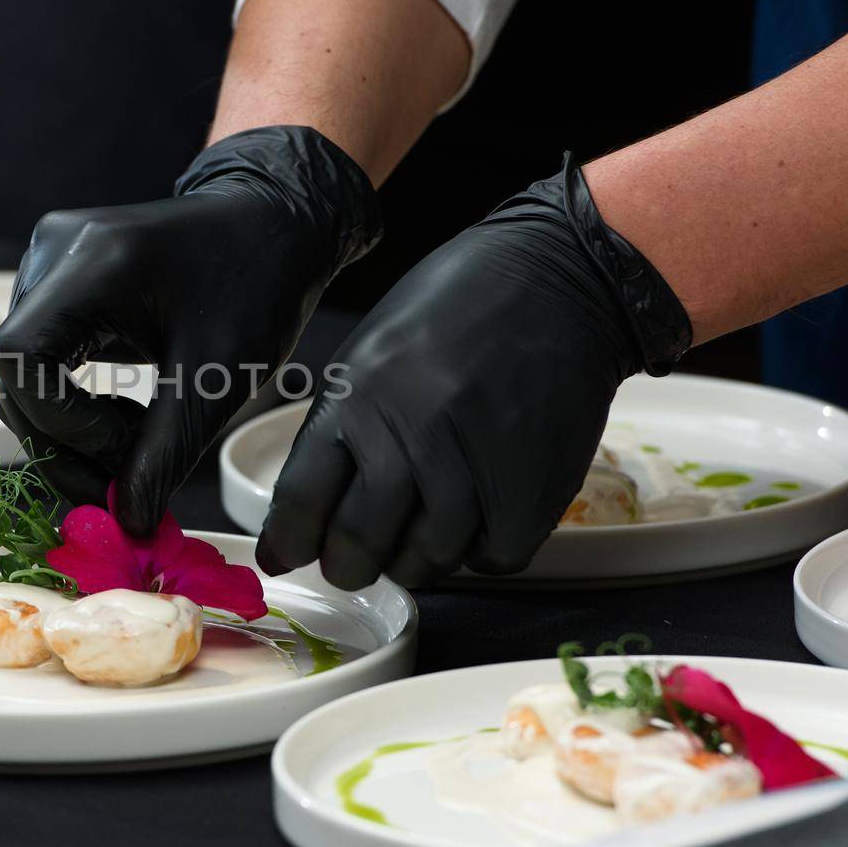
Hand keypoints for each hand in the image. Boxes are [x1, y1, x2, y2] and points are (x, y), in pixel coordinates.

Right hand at [0, 126, 381, 534]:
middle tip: (123, 485)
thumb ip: (165, 454)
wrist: (272, 223)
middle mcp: (52, 253)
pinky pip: (42, 357)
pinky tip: (126, 420)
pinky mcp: (57, 280)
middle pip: (14, 373)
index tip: (121, 456)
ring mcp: (48, 262)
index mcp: (90, 262)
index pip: (20, 359)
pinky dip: (74, 403)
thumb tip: (128, 524)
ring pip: (24, 373)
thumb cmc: (256, 286)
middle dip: (63, 441)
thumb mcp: (216, 378)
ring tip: (135, 449)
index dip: (58, 424)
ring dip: (69, 428)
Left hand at [256, 155, 690, 587]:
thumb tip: (310, 508)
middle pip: (361, 540)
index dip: (288, 540)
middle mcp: (412, 430)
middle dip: (347, 566)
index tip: (285, 556)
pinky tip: (473, 525)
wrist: (561, 280)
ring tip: (414, 542)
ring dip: (414, 562)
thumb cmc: (455, 308)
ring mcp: (477, 461)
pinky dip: (479, 553)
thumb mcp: (374, 349)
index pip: (303, 497)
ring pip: (428, 558)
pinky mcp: (536, 485)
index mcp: (359, 393)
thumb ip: (344, 425)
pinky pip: (493, 556)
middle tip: (350, 566)